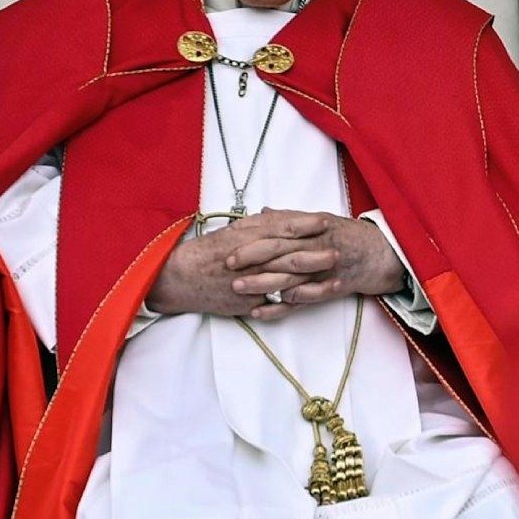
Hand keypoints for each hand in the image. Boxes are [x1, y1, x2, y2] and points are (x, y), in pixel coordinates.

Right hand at [147, 210, 326, 318]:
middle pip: (288, 256)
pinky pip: (275, 302)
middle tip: (339, 249)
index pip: (281, 229)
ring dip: (312, 278)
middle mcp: (249, 260)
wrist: (180, 279)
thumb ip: (257, 224)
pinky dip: (296, 300)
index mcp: (246, 238)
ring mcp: (249, 283)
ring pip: (286, 281)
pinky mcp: (248, 302)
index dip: (305, 225)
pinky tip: (314, 297)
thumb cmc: (207, 252)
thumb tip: (278, 215)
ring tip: (335, 275)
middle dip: (316, 253)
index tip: (325, 220)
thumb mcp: (232, 231)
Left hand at [222, 209, 407, 321]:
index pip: (280, 232)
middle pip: (282, 253)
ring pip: (290, 278)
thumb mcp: (322, 220)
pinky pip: (304, 301)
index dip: (254, 239)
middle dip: (253, 259)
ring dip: (262, 284)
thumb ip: (291, 218)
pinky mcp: (332, 288)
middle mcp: (319, 247)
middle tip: (228, 266)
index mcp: (314, 228)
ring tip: (238, 289)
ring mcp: (326, 269)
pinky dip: (282, 307)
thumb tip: (263, 212)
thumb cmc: (349, 236)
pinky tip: (261, 312)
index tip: (230, 244)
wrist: (384, 254)